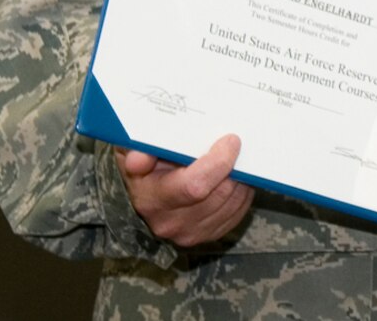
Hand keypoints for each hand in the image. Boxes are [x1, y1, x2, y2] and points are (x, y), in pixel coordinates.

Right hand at [120, 132, 254, 246]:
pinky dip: (242, 193)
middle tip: (237, 146)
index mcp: (151, 200)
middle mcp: (170, 223)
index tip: (230, 140)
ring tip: (237, 161)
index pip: (195, 186)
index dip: (219, 162)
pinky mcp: (208, 235)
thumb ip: (138, 152)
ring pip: (233, 202)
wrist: (143, 192)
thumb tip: (137, 161)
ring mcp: (190, 233)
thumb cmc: (144, 162)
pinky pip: (237, 213)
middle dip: (234, 167)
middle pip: (220, 193)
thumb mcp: (134, 150)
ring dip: (242, 179)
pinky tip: (235, 178)